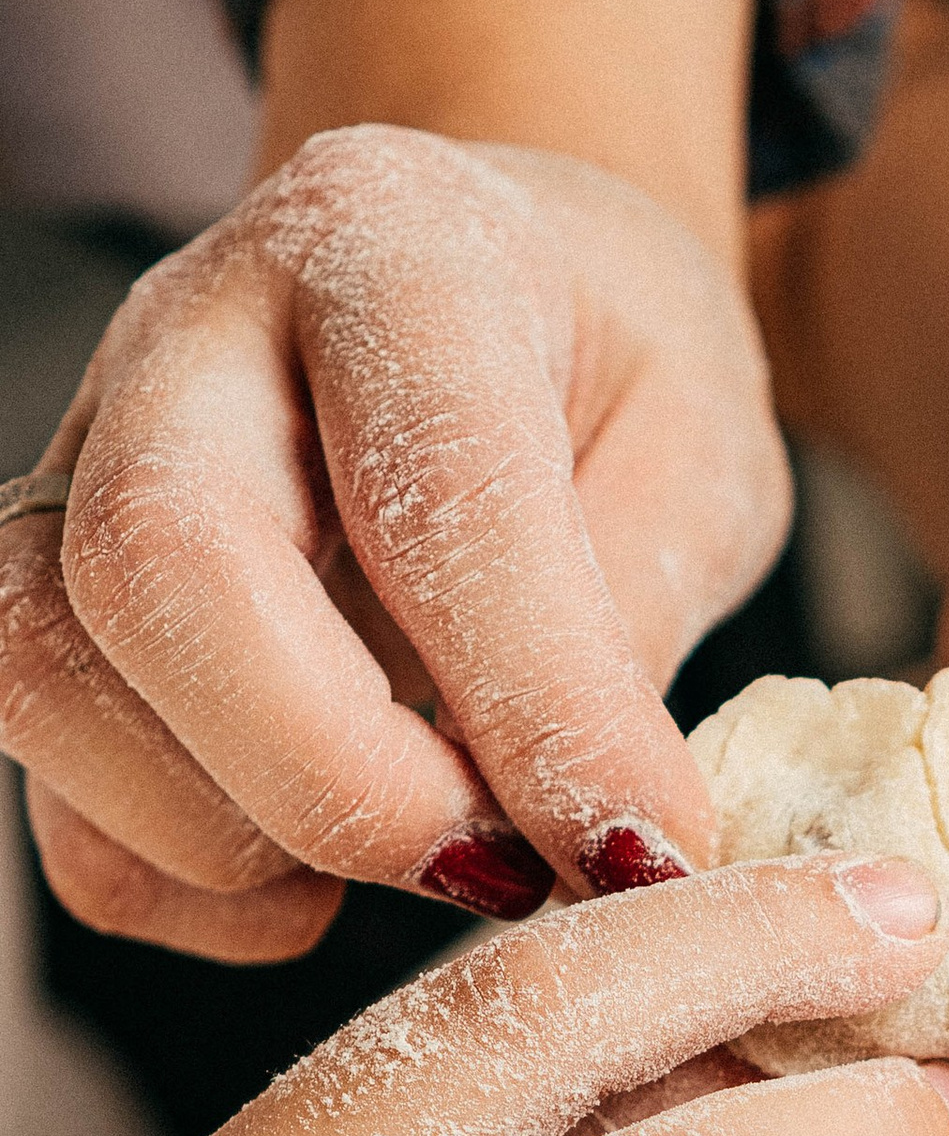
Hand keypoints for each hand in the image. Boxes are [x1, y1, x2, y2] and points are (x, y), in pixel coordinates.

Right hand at [0, 126, 788, 960]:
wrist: (509, 299)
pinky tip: (320, 881)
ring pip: (50, 675)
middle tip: (502, 866)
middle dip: (340, 781)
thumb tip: (601, 848)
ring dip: (243, 839)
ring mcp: (85, 459)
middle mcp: (194, 330)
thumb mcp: (698, 456)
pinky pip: (60, 798)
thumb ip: (628, 632)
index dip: (541, 712)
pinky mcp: (50, 600)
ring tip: (425, 855)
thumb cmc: (610, 373)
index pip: (430, 489)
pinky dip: (188, 888)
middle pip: (155, 559)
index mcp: (397, 247)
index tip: (644, 852)